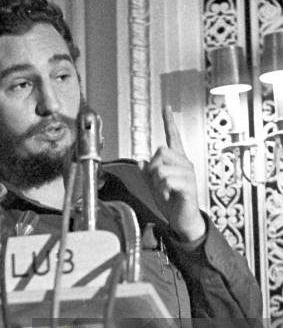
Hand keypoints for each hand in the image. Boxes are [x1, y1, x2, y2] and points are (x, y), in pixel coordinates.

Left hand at [145, 105, 205, 241]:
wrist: (183, 220)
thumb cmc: (173, 203)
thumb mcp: (155, 185)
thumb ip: (148, 173)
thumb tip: (141, 161)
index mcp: (177, 161)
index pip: (174, 136)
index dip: (169, 121)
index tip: (166, 108)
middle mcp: (185, 164)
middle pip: (161, 151)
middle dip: (152, 166)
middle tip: (156, 181)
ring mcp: (188, 174)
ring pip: (161, 167)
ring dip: (156, 181)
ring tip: (164, 190)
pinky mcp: (188, 185)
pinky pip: (167, 180)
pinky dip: (162, 189)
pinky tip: (168, 194)